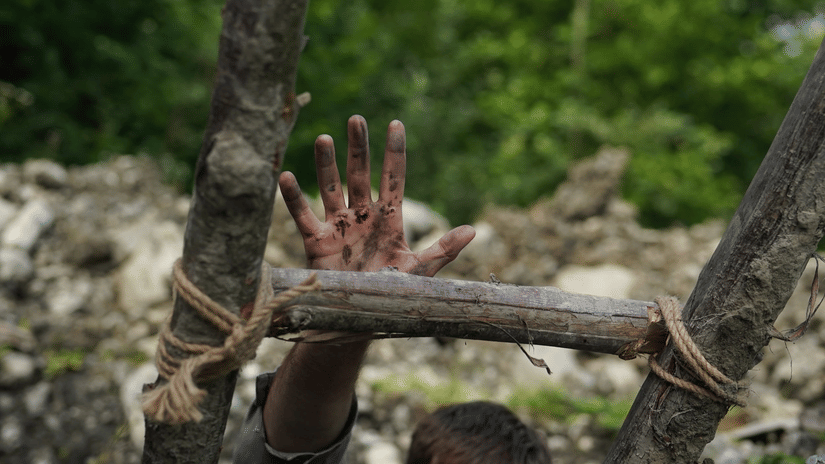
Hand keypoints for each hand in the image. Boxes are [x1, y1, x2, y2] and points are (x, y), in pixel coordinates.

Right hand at [279, 115, 474, 275]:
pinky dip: (293, 197)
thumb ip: (444, 250)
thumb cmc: (391, 294)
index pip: (393, 178)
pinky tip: (285, 175)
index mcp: (389, 219)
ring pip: (330, 188)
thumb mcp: (420, 272)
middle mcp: (363, 216)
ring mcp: (338, 226)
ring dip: (327, 164)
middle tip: (357, 120)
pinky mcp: (316, 242)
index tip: (396, 124)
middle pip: (360, 174)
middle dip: (359, 148)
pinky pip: (302, 215)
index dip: (394, 153)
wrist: (360, 318)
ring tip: (324, 138)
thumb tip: (473, 230)